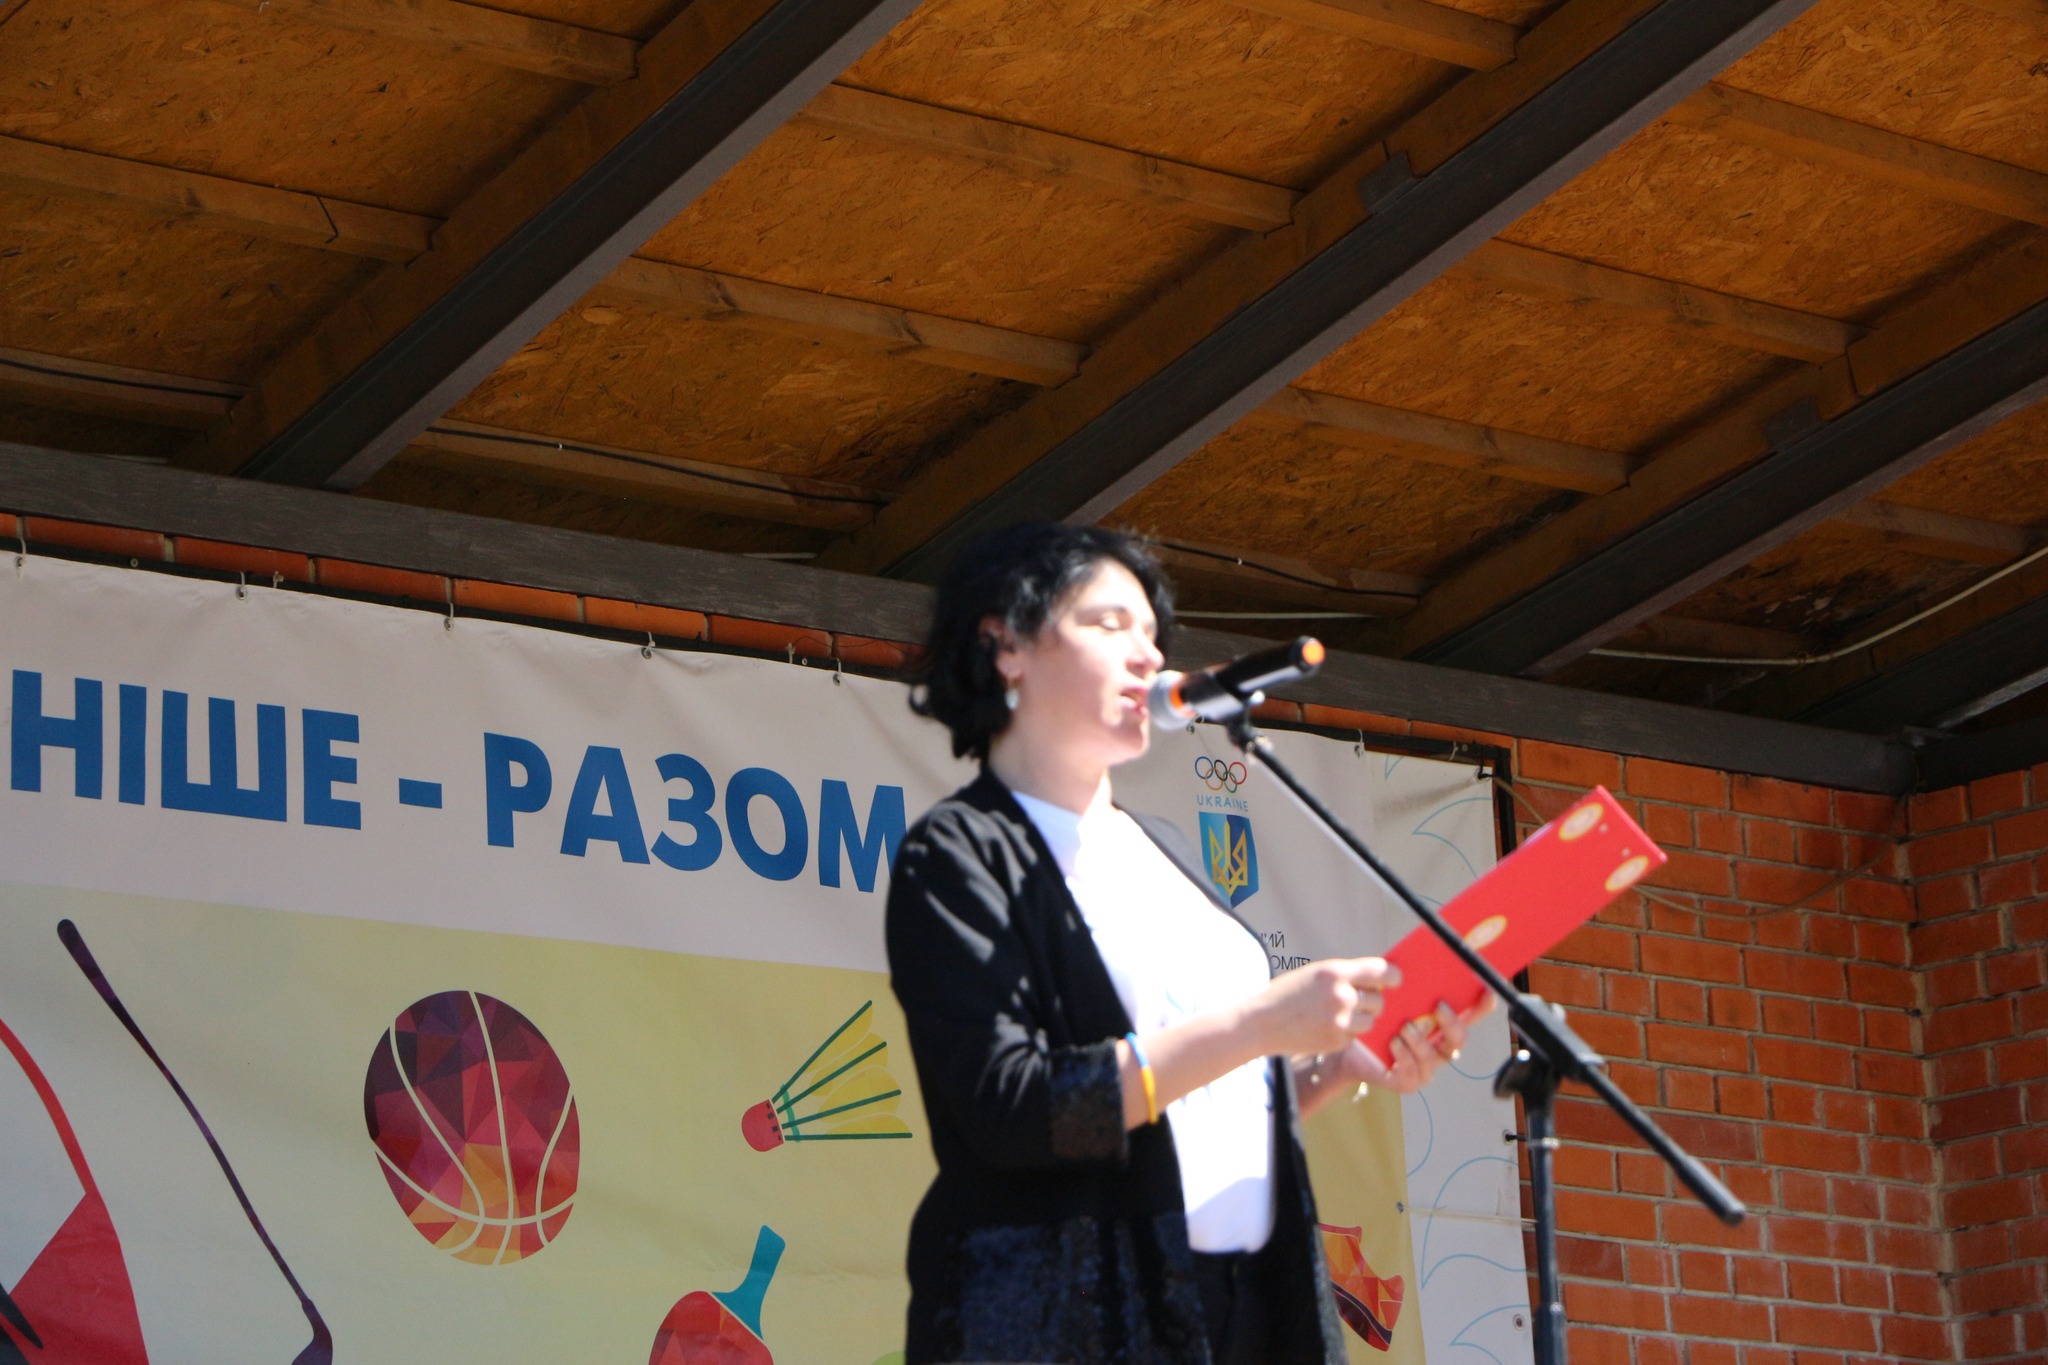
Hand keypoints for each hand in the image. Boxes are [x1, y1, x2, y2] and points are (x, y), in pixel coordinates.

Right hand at [1244, 957, 1401, 1057]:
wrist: (1262, 1023)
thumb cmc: (1287, 995)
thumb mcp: (1315, 974)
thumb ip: (1344, 975)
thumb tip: (1377, 980)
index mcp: (1335, 972)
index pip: (1380, 971)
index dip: (1393, 977)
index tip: (1396, 981)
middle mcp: (1341, 995)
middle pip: (1379, 1000)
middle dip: (1372, 1002)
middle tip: (1355, 1002)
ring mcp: (1341, 1021)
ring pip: (1370, 1020)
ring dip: (1361, 1019)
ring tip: (1339, 1016)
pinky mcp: (1337, 1041)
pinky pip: (1356, 1036)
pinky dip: (1347, 1033)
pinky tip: (1326, 1028)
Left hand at [1348, 993, 1496, 1093]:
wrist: (1348, 1048)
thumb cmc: (1376, 1020)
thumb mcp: (1390, 999)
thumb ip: (1405, 985)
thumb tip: (1408, 964)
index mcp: (1440, 1025)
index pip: (1470, 1016)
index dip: (1482, 1006)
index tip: (1487, 991)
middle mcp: (1438, 1047)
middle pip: (1459, 1039)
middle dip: (1452, 1023)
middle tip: (1438, 1007)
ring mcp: (1425, 1067)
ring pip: (1434, 1057)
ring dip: (1421, 1041)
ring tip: (1405, 1027)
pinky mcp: (1407, 1081)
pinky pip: (1413, 1074)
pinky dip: (1405, 1057)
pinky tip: (1394, 1043)